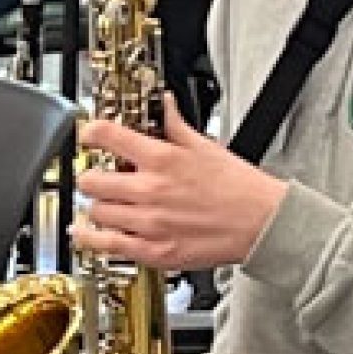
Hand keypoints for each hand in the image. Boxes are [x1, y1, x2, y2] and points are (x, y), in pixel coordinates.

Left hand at [71, 96, 287, 269]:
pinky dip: (92, 238)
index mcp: (162, 159)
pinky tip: (86, 232)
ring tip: (105, 203)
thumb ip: (174, 124)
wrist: (266, 224)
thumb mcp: (205, 145)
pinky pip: (107, 245)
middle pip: (91, 180)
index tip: (88, 136)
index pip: (106, 135)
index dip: (90, 133)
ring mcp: (150, 223)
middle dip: (92, 175)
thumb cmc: (240, 187)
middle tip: (99, 176)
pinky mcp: (156, 251)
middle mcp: (151, 190)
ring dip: (97, 205)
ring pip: (96, 211)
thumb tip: (164, 102)